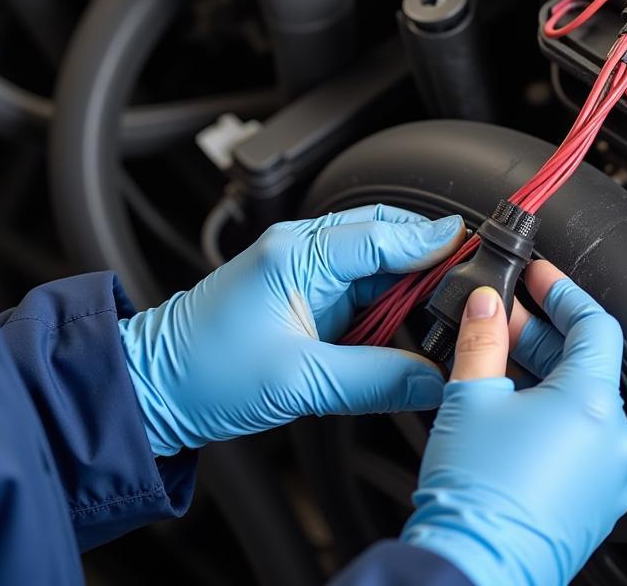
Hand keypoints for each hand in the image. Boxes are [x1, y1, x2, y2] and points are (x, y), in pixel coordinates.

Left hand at [118, 205, 463, 455]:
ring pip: (377, 266)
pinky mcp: (304, 295)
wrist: (154, 390)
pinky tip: (408, 326)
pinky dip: (388, 306)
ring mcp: (303, 271)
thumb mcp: (299, 381)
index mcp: (296, 253)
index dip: (430, 243)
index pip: (380, 235)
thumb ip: (375, 379)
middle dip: (427, 260)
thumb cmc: (204, 373)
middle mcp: (302, 251)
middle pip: (384, 239)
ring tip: (445, 311)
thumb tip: (434, 380)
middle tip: (468, 284)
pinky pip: (361, 291)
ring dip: (409, 287)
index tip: (472, 249)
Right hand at [401, 260, 626, 585]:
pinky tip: (509, 410)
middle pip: (586, 363)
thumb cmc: (474, 495)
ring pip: (581, 404)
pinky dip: (550, 415)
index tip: (540, 275)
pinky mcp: (593, 504)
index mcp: (592, 405)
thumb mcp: (471, 396)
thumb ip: (482, 337)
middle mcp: (612, 441)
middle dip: (542, 334)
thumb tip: (486, 305)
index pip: (595, 325)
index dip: (564, 291)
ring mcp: (607, 477)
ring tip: (496, 362)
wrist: (471, 573)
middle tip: (500, 317)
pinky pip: (579, 442)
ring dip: (543, 374)